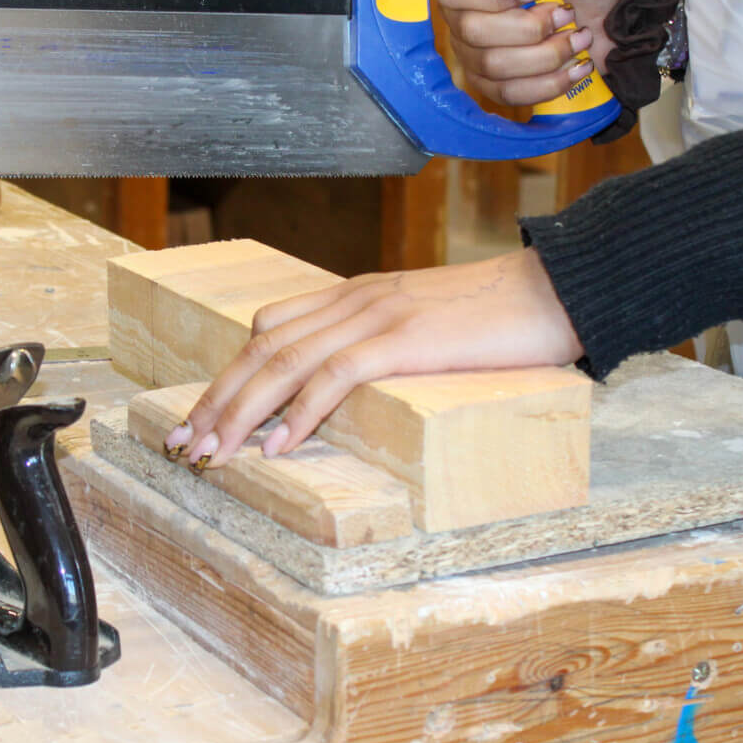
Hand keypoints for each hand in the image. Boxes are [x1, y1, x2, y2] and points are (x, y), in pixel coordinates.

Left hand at [163, 249, 582, 468]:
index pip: (270, 329)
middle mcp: (354, 301)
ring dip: (241, 412)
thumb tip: (358, 387)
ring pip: (284, 362)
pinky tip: (277, 446)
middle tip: (184, 444)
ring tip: (212, 453)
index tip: (203, 417)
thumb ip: (388, 344)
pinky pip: (335, 377)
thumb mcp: (429, 327)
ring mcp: (377, 317)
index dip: (230, 374)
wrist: (558, 289)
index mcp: (357, 296)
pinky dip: (299, 412)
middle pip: (262, 347)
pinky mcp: (403, 341)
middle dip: (217, 398)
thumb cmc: (502, 317)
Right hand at [436, 0, 622, 109]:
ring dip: (546, 55)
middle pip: (473, 34)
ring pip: (494, 68)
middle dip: (531, 28)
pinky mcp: (497, 85)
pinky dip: (549, 83)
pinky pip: (509, 94)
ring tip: (577, 37)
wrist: (613, 7)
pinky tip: (576, 66)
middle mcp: (462, 16)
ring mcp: (475, 54)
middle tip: (565, 13)